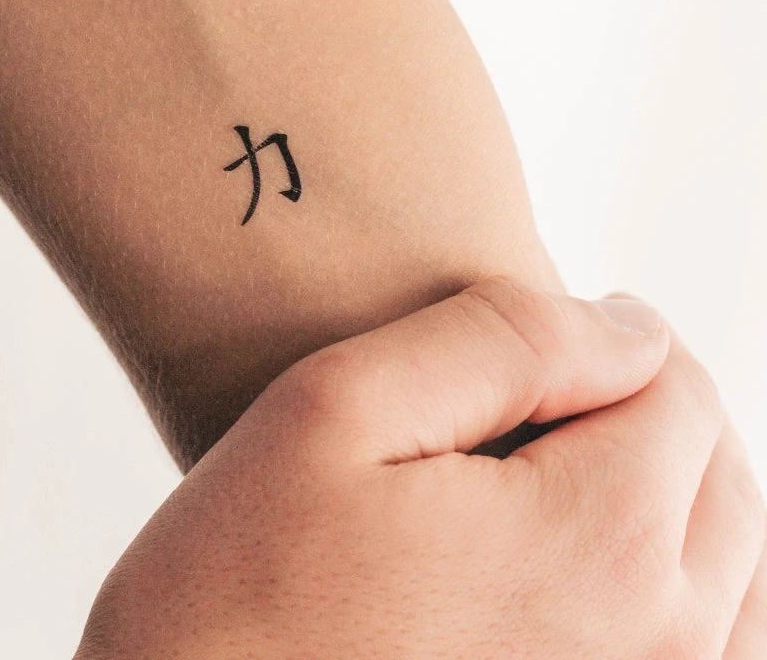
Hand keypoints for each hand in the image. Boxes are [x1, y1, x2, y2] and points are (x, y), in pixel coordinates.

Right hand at [74, 278, 764, 658]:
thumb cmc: (238, 587)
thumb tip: (629, 327)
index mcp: (596, 545)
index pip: (682, 392)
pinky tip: (603, 563)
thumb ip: (503, 342)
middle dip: (653, 407)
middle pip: (721, 478)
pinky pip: (713, 653)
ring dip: (677, 493)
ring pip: (737, 571)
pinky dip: (686, 588)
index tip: (538, 336)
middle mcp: (656, 650)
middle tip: (551, 387)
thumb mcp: (339, 408)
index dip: (615, 336)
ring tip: (576, 458)